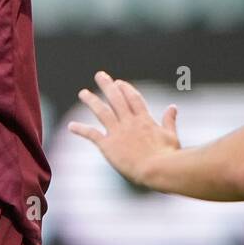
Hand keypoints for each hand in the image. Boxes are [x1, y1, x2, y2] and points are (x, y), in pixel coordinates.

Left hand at [69, 71, 179, 187]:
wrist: (157, 169)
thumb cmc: (168, 156)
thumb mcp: (171, 135)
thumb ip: (169, 120)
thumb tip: (173, 107)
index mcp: (145, 120)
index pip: (133, 98)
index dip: (125, 89)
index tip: (119, 82)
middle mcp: (129, 122)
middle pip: (116, 99)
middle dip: (107, 85)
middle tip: (99, 75)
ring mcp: (118, 132)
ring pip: (102, 111)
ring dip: (91, 101)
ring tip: (83, 93)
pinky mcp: (108, 145)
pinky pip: (92, 134)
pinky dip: (81, 129)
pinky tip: (71, 126)